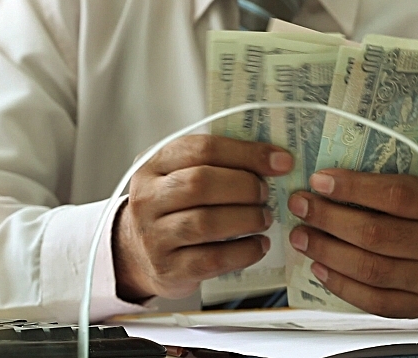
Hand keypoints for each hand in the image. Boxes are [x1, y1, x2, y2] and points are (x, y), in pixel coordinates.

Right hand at [112, 135, 292, 302]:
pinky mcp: (169, 269)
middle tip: (266, 194)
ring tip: (264, 218)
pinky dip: (244, 251)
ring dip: (247, 218)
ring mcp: (154, 236)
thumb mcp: (182, 174)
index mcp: (153, 163)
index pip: (202, 148)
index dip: (247, 153)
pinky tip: (259, 244)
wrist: (137, 252)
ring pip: (206, 222)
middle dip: (245, 186)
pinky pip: (213, 259)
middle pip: (201, 183)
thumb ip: (218, 162)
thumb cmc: (172, 206)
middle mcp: (147, 197)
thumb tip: (275, 159)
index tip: (280, 161)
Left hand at [287, 169, 417, 317]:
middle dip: (329, 219)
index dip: (353, 187)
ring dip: (327, 251)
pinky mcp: (416, 307)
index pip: (396, 195)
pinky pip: (371, 300)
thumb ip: (385, 186)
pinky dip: (339, 283)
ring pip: (370, 269)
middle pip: (376, 234)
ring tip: (302, 236)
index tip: (319, 181)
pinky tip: (319, 267)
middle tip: (301, 206)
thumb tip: (328, 181)